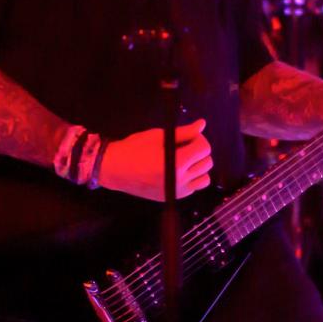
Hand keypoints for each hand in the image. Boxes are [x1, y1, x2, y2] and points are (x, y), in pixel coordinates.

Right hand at [98, 119, 212, 201]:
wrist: (115, 169)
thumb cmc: (134, 149)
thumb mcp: (158, 136)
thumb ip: (184, 132)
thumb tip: (202, 124)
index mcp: (178, 162)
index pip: (204, 148)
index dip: (199, 138)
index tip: (189, 135)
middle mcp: (181, 180)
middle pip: (207, 162)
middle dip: (199, 150)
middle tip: (185, 144)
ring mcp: (178, 191)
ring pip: (204, 178)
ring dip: (198, 166)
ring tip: (184, 158)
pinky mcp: (174, 197)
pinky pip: (194, 187)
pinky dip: (192, 178)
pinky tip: (179, 170)